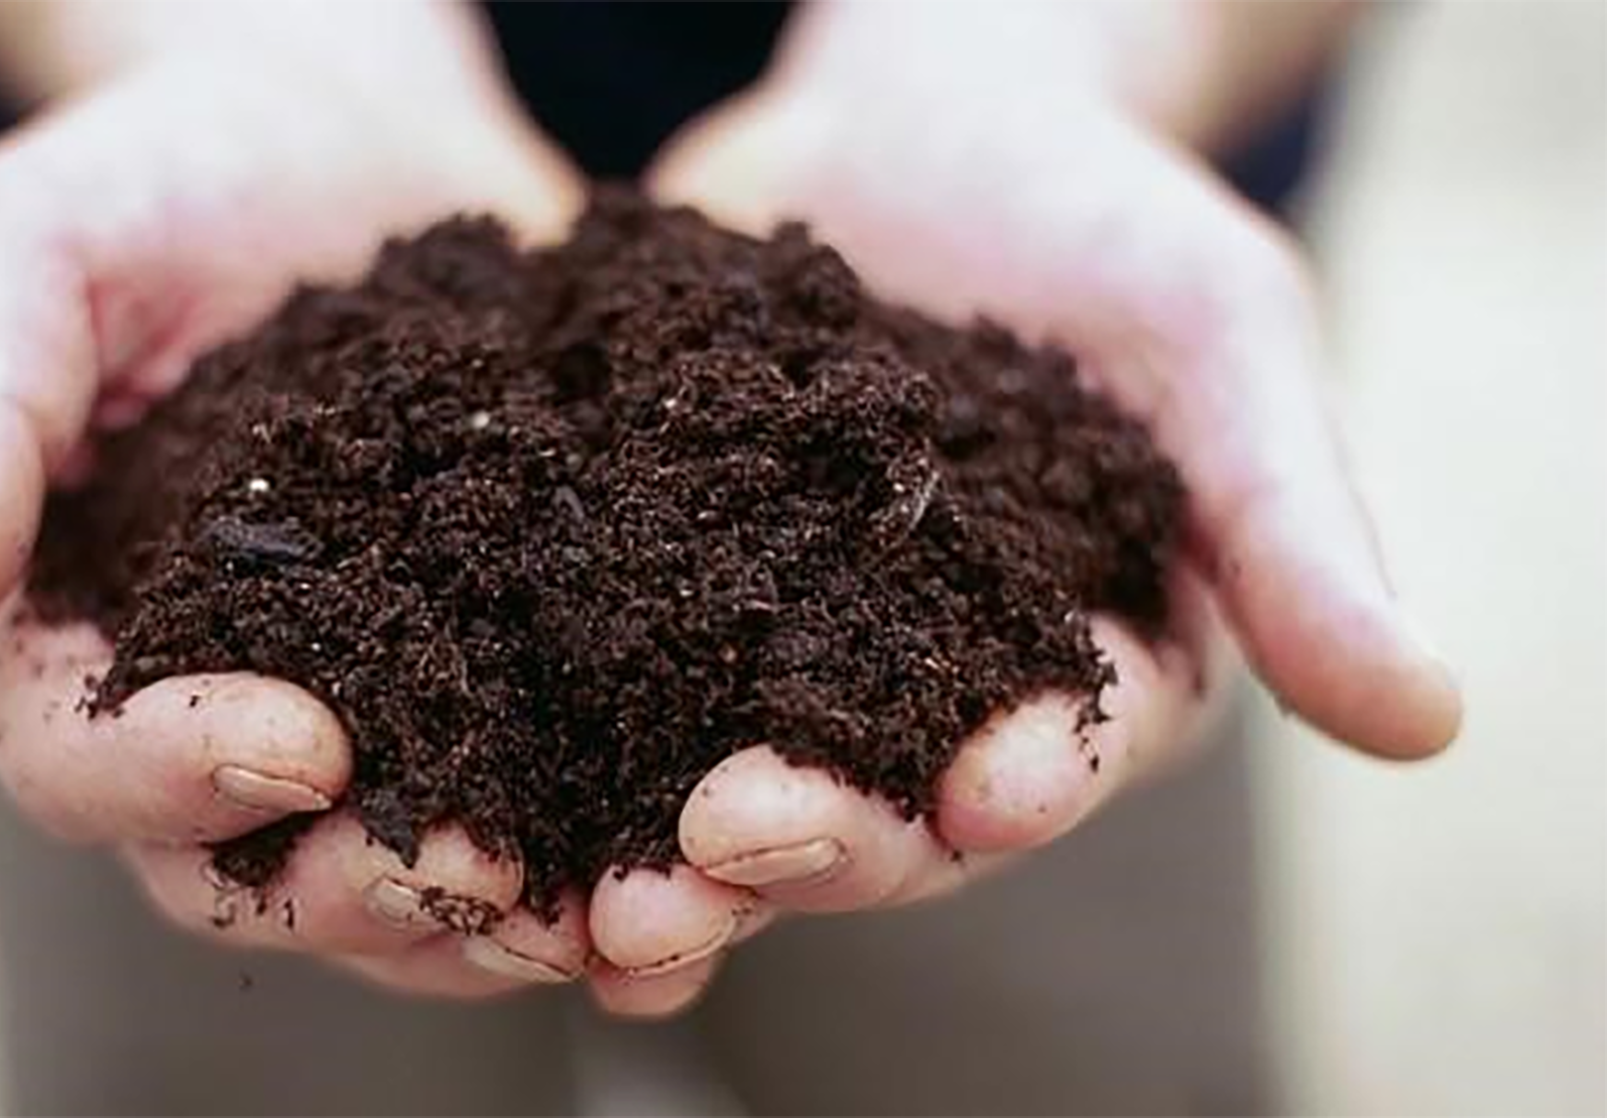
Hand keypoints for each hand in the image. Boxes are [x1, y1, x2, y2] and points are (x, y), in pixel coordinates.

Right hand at [0, 2, 594, 998]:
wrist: (345, 129)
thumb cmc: (166, 177)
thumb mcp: (40, 260)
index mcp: (79, 638)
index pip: (85, 761)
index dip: (176, 775)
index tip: (296, 737)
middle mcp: (219, 708)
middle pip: (255, 868)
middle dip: (359, 884)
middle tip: (467, 868)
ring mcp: (374, 706)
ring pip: (407, 876)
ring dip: (497, 917)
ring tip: (601, 912)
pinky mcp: (508, 676)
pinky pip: (548, 796)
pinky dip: (611, 844)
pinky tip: (700, 854)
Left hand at [576, 3, 1462, 1016]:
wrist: (924, 118)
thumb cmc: (1101, 218)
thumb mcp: (1213, 338)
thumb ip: (1294, 524)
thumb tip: (1435, 724)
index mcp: (1076, 672)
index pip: (1055, 760)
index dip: (1019, 790)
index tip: (977, 801)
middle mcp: (919, 700)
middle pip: (869, 806)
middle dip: (802, 845)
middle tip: (711, 862)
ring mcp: (774, 655)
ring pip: (710, 777)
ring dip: (646, 850)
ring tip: (573, 897)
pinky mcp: (651, 588)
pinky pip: (588, 670)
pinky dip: (533, 726)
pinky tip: (463, 764)